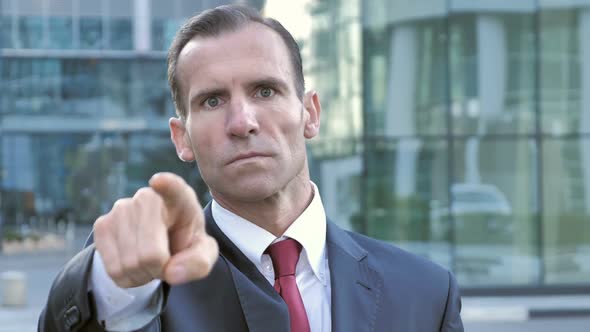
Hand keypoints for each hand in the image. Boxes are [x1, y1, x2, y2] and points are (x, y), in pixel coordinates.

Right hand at [93, 172, 218, 287]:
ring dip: (143, 274)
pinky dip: (127, 277)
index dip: (167, 185)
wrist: (158, 244)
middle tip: (165, 263)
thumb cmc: (184, 243)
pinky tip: (135, 265)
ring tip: (151, 262)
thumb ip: (199, 263)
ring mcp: (122, 208)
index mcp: (180, 199)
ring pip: (130, 264)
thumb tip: (171, 272)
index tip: (159, 182)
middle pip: (150, 254)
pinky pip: (113, 268)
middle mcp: (148, 198)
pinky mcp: (102, 224)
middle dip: (159, 269)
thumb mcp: (202, 253)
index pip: (174, 189)